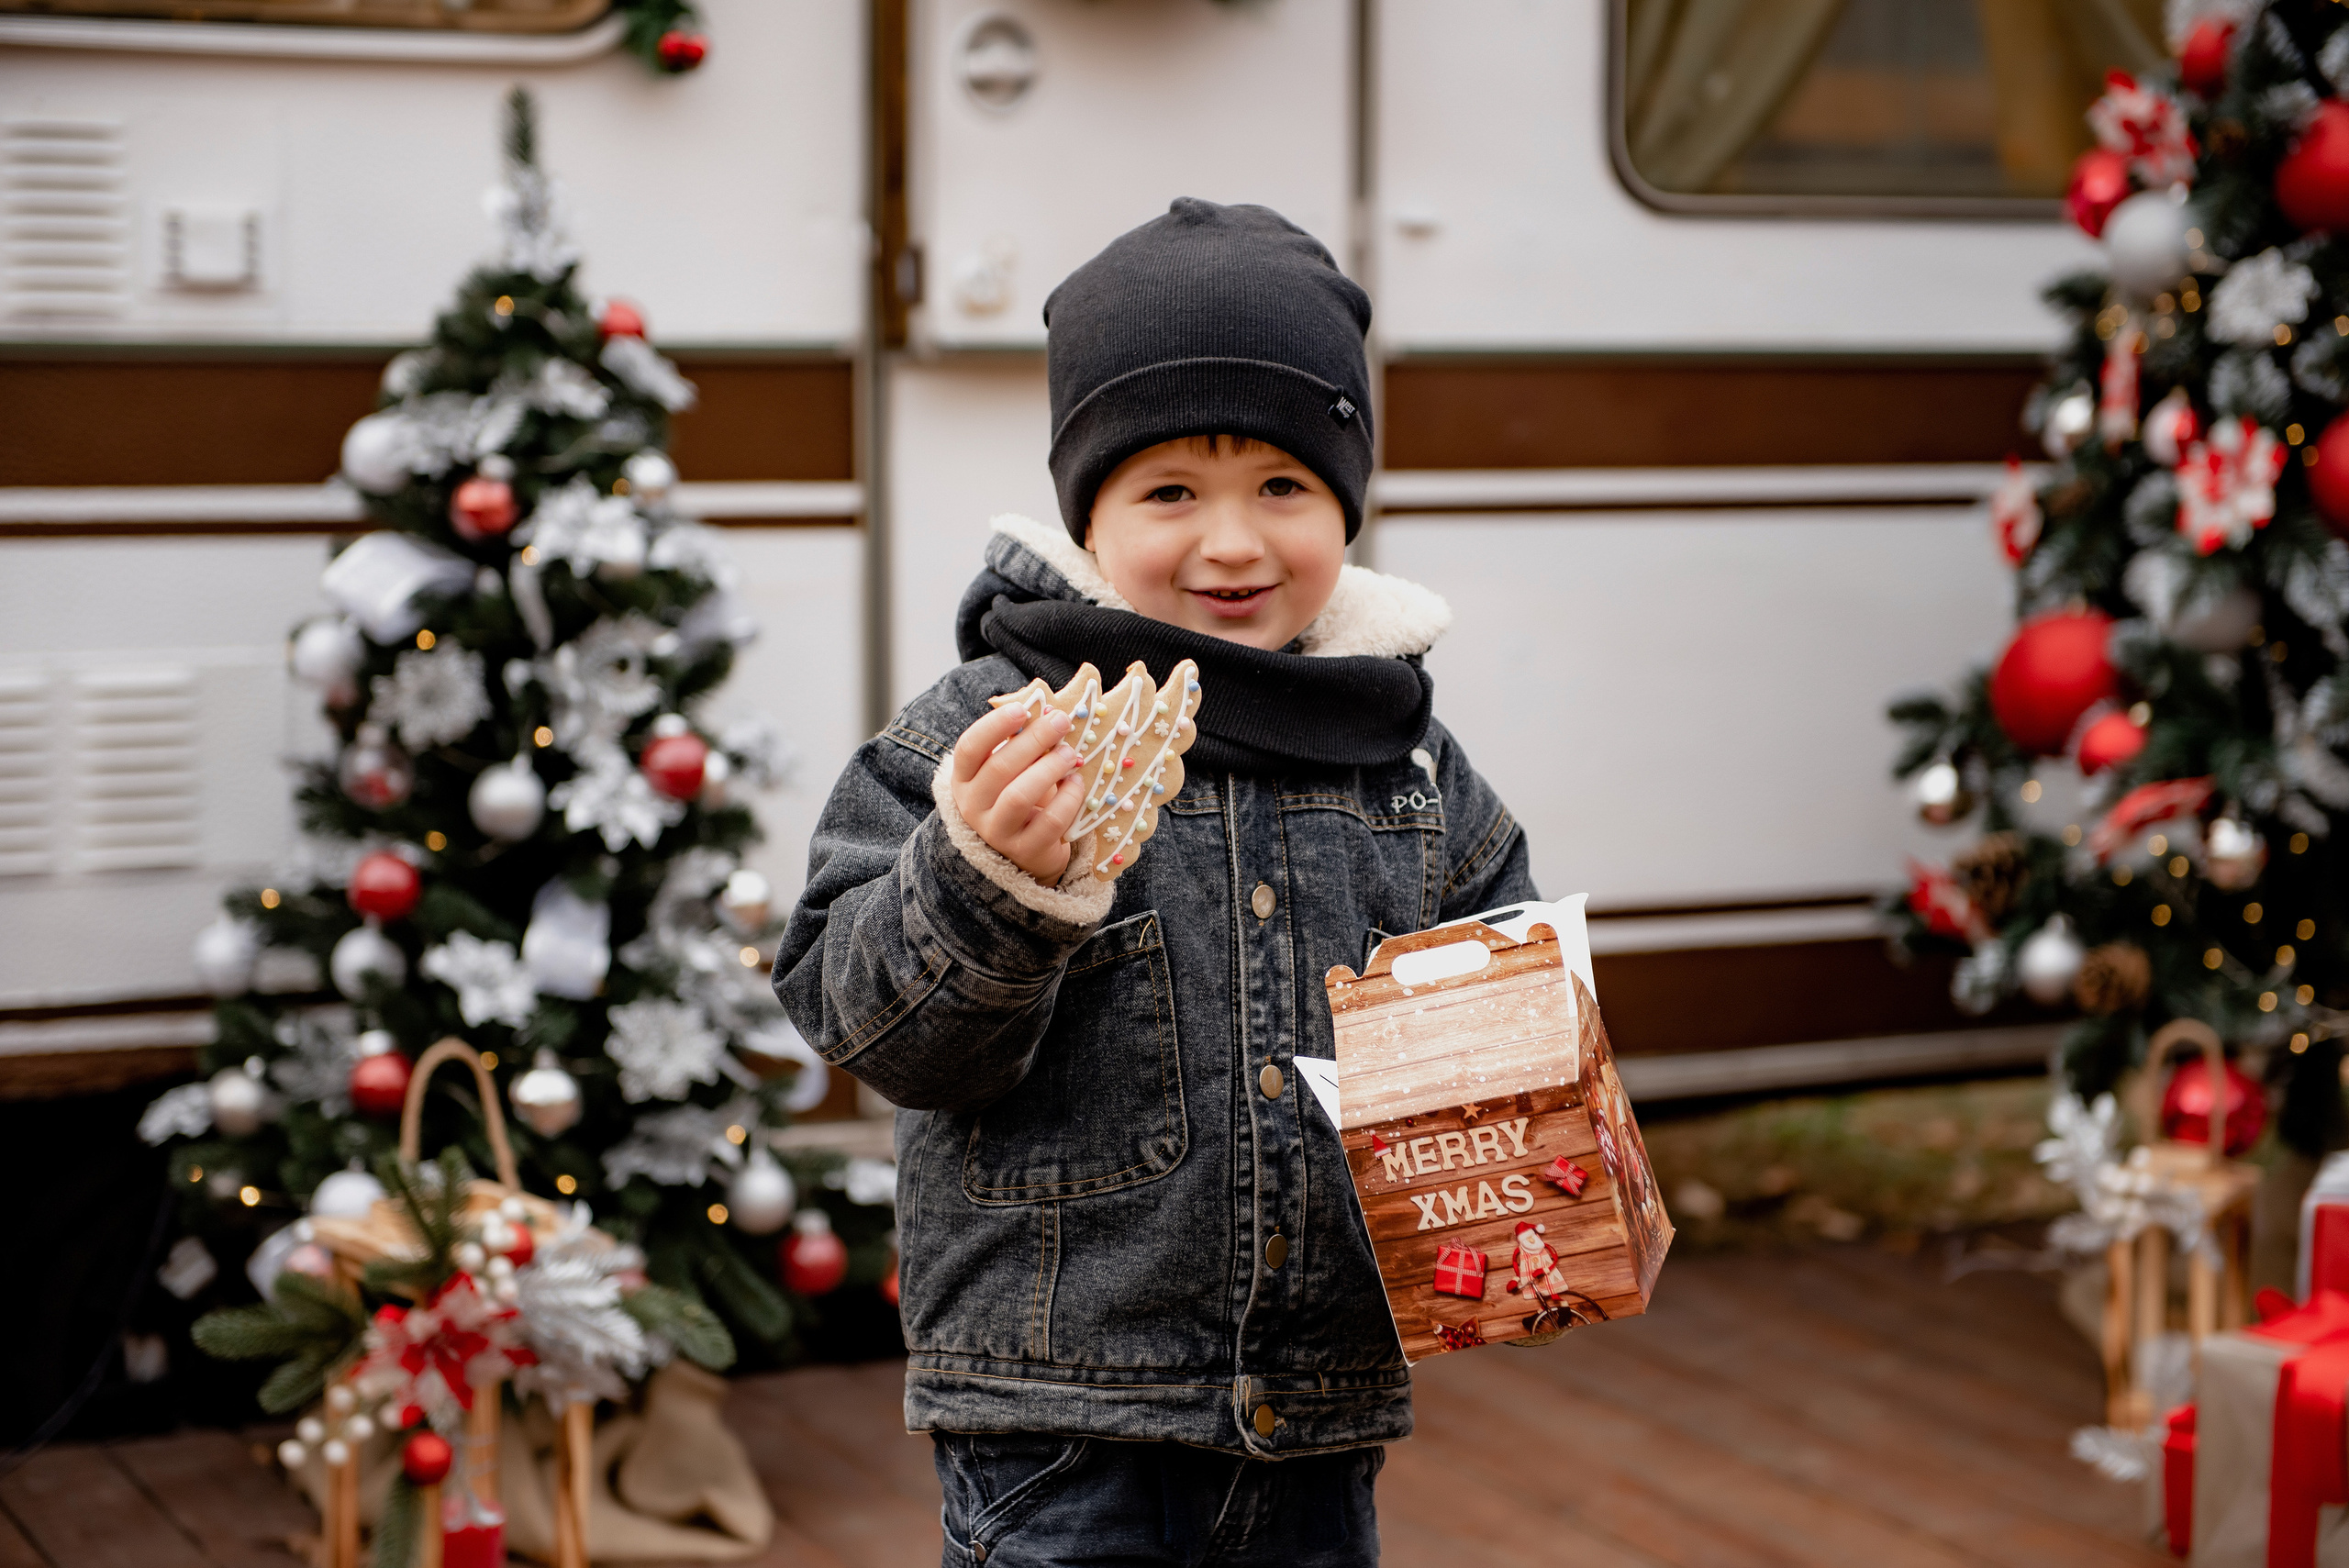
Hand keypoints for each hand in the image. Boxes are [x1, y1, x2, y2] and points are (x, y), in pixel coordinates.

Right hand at [950, 702, 1083, 884]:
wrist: (1024, 852)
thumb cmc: (1017, 797)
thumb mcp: (1010, 770)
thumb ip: (1020, 743)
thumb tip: (1047, 709)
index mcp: (965, 779)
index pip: (969, 748)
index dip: (994, 726)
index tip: (1023, 710)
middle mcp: (973, 807)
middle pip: (999, 768)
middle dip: (1034, 740)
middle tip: (1061, 722)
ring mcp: (997, 832)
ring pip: (1019, 796)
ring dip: (1049, 769)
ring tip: (1070, 754)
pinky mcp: (1025, 851)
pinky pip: (1049, 822)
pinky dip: (1068, 799)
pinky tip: (1077, 783)